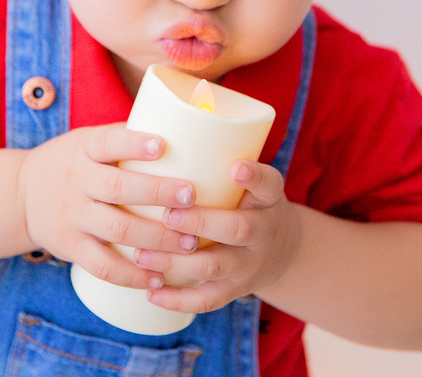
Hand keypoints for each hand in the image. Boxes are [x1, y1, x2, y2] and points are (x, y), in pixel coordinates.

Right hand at [16, 123, 197, 289]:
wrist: (22, 195)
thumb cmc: (73, 162)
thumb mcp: (87, 140)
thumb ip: (124, 137)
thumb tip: (180, 125)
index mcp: (84, 149)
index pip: (108, 143)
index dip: (134, 144)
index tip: (162, 145)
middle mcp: (77, 182)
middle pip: (119, 189)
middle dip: (158, 193)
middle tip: (192, 197)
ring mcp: (73, 217)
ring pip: (118, 231)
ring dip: (158, 238)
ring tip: (191, 242)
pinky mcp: (70, 247)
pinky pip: (103, 266)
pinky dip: (133, 275)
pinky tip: (159, 277)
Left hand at [134, 159, 301, 313]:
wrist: (279, 248)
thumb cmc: (247, 201)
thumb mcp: (250, 179)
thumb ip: (218, 160)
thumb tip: (164, 120)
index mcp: (267, 198)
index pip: (268, 183)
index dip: (253, 176)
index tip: (235, 167)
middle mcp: (263, 232)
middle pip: (238, 229)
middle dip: (201, 223)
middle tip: (167, 214)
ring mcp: (249, 265)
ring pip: (215, 267)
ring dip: (176, 262)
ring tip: (142, 254)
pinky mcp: (235, 290)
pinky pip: (207, 300)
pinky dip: (178, 300)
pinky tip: (151, 293)